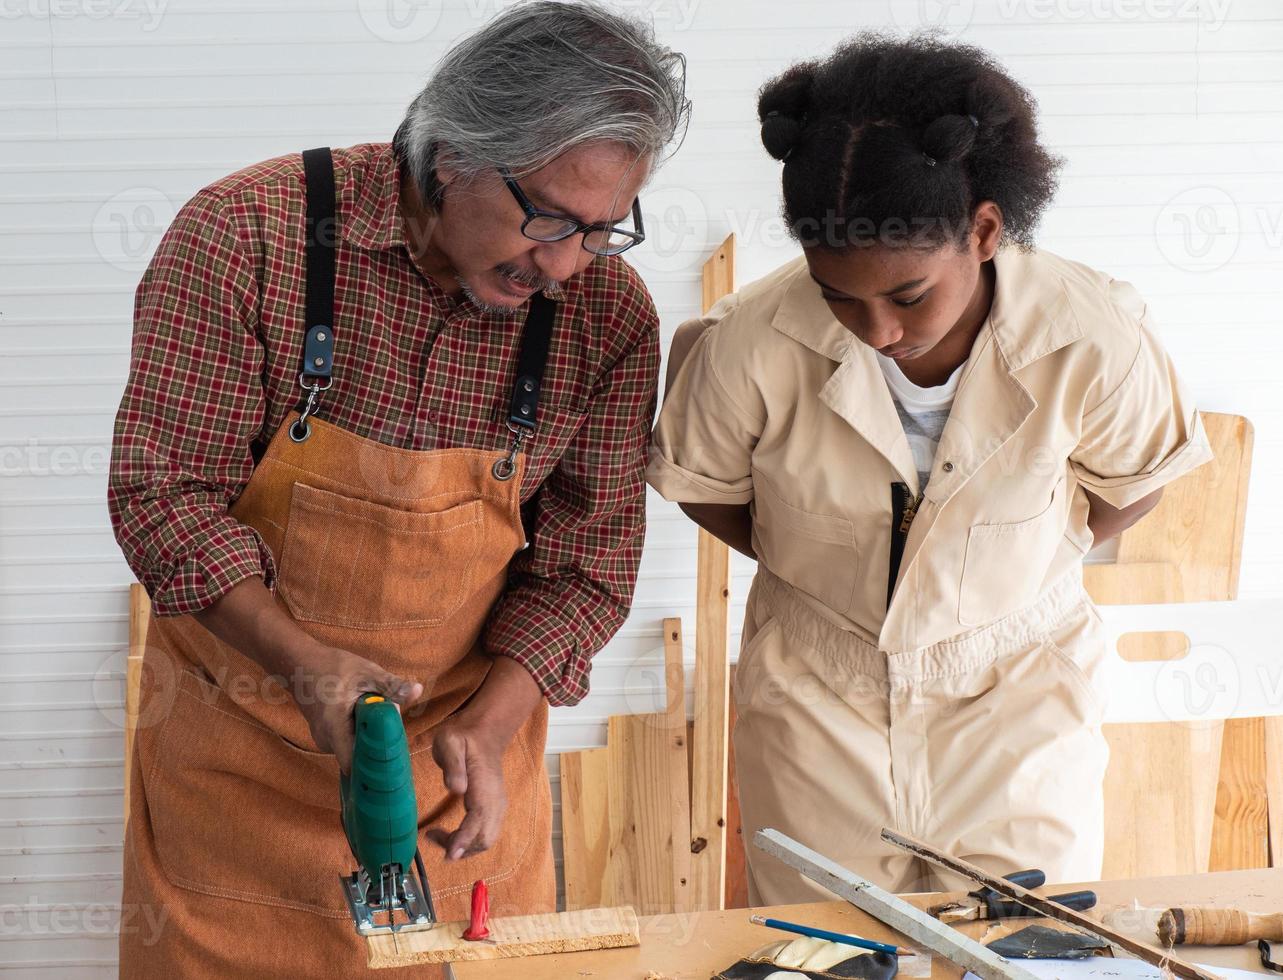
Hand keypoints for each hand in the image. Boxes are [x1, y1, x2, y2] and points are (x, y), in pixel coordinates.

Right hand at [291, 646, 422, 775]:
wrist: (300, 664)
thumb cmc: (331, 667)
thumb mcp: (366, 673)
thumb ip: (391, 686)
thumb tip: (417, 690)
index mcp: (334, 729)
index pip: (354, 766)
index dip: (374, 770)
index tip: (394, 764)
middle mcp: (326, 741)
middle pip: (360, 756)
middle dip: (378, 743)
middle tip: (390, 721)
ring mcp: (324, 741)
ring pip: (355, 748)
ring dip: (370, 735)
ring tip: (375, 712)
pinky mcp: (327, 737)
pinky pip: (349, 741)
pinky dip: (361, 731)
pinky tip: (365, 714)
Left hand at [427, 718, 508, 860]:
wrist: (486, 734)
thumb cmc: (464, 738)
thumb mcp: (450, 742)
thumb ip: (452, 764)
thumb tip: (455, 788)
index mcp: (485, 785)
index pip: (479, 819)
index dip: (465, 839)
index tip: (450, 854)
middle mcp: (495, 800)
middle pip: (484, 838)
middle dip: (460, 847)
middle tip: (432, 836)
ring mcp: (497, 806)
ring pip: (486, 840)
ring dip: (463, 847)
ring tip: (437, 836)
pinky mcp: (494, 809)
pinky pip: (485, 835)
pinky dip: (468, 842)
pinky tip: (451, 835)